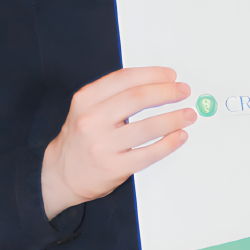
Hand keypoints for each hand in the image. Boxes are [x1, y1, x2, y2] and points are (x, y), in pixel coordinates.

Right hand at [41, 67, 194, 218]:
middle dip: (167, 92)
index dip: (152, 75)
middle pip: (138, 98)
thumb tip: (155, 84)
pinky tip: (178, 136)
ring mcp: (103, 145)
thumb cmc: (80, 139)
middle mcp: (92, 120)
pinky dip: (169, 143)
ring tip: (188, 114)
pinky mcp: (115, 167)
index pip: (125, 79)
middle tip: (183, 91)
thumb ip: (114, 95)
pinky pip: (149, 153)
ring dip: (174, 118)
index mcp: (85, 100)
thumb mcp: (86, 108)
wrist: (61, 174)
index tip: (170, 75)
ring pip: (148, 127)